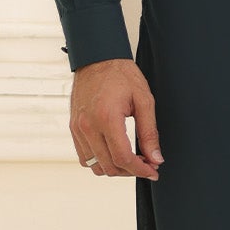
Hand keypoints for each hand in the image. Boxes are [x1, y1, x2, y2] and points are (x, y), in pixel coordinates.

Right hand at [70, 59, 164, 177]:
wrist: (97, 58)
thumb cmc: (121, 74)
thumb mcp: (144, 100)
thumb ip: (150, 132)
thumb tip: (156, 158)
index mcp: (107, 118)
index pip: (123, 158)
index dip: (141, 170)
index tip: (153, 171)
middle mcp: (88, 126)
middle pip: (109, 166)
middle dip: (131, 171)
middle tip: (147, 164)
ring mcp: (78, 128)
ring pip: (95, 166)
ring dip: (115, 169)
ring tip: (132, 160)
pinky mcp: (73, 128)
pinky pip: (84, 157)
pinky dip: (100, 161)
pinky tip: (114, 153)